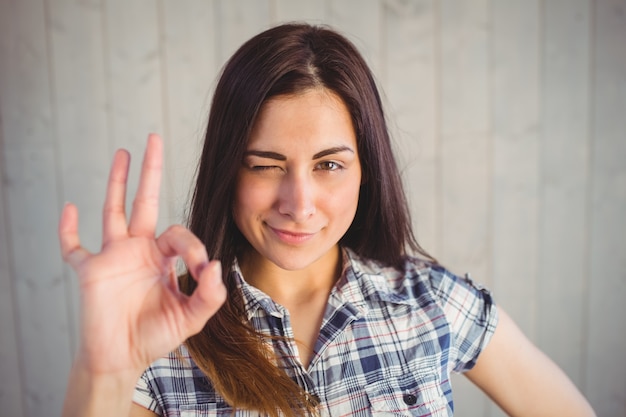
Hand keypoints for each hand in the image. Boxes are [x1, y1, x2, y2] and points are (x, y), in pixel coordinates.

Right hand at [59, 134, 225, 375]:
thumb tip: (215, 265)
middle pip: (145, 201)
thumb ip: (210, 295)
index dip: (194, 247)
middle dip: (151, 171)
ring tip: (123, 152)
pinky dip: (68, 230)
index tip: (200, 269)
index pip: (180, 233)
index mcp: (164, 258)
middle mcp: (139, 250)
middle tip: (154, 138)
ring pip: (114, 211)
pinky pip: (74, 247)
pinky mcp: (89, 271)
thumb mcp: (192, 319)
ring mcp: (113, 257)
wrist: (123, 359)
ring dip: (116, 182)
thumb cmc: (156, 336)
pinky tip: (70, 208)